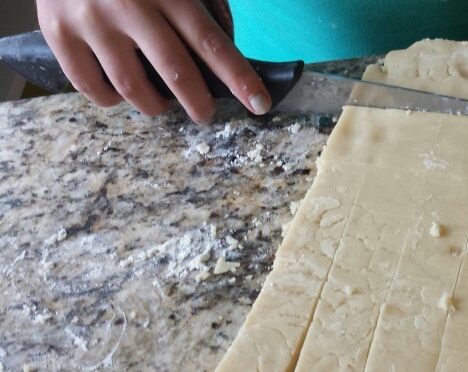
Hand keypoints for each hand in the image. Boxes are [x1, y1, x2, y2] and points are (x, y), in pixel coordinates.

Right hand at [37, 0, 270, 121]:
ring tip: (161, 103)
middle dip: (198, 102)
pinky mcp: (57, 32)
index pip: (211, 43)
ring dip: (154, 105)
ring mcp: (90, 20)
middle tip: (205, 114)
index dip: (238, 78)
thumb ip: (204, 6)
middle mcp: (128, 6)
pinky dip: (110, 99)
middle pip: (175, 71)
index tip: (259, 104)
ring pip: (131, 87)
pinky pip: (89, 85)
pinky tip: (121, 94)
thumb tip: (223, 53)